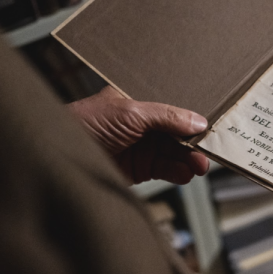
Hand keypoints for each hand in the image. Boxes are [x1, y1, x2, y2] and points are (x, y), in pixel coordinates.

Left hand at [66, 86, 210, 184]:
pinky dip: (179, 172)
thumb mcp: (131, 112)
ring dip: (189, 158)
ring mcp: (142, 146)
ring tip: (199, 164)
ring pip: (176, 152)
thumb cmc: (86, 123)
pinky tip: (186, 172)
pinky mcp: (140, 168)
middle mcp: (143, 123)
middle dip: (195, 141)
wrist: (61, 156)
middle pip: (179, 132)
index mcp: (140, 100)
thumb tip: (198, 121)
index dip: (193, 116)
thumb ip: (166, 116)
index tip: (211, 125)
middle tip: (209, 149)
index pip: (174, 107)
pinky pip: (167, 169)